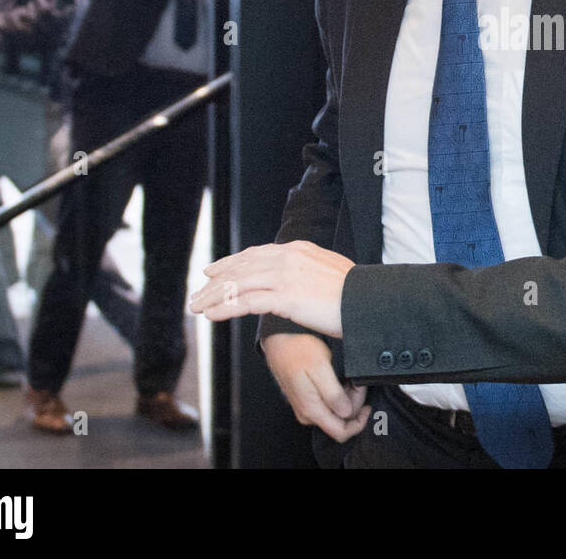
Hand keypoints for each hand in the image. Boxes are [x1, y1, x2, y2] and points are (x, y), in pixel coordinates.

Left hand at [189, 241, 352, 337]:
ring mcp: (285, 277)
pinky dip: (225, 308)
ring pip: (238, 284)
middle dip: (216, 281)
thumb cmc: (354, 293)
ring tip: (197, 307)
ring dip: (213, 296)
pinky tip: (212, 315)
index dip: (232, 262)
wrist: (368, 302)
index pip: (255, 254)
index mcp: (297, 250)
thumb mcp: (329, 270)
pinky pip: (246, 302)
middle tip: (199, 291)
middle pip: (241, 268)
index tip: (215, 271)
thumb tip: (299, 278)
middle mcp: (287, 258)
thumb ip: (308, 269)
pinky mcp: (285, 297)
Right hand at [262, 332, 368, 440]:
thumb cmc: (298, 350)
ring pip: (335, 412)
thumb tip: (347, 413)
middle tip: (357, 382)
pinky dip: (338, 394)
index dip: (359, 422)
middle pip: (341, 421)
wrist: (279, 341)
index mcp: (312, 410)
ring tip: (348, 377)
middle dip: (354, 403)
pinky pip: (328, 404)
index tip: (368, 404)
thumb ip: (333, 394)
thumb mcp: (320, 368)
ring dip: (347, 397)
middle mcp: (308, 414)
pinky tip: (339, 379)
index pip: (341, 432)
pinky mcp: (306, 400)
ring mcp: (306, 408)